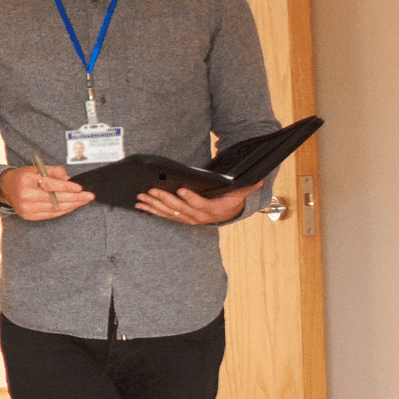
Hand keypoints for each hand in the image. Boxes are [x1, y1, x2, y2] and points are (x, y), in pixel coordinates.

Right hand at [0, 165, 93, 221]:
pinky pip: (50, 215)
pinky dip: (64, 210)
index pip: (49, 185)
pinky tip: (73, 206)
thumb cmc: (23, 177)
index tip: (80, 188)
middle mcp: (25, 195)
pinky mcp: (29, 216)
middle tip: (89, 196)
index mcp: (27, 180)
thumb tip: (70, 180)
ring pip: (55, 208)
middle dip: (75, 198)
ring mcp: (26, 208)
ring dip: (72, 205)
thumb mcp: (37, 168)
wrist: (5, 188)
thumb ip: (55, 172)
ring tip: (84, 201)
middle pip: (55, 199)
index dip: (66, 187)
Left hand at [136, 183, 259, 225]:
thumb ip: (247, 187)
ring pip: (168, 212)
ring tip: (140, 197)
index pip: (200, 204)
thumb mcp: (240, 193)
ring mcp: (187, 218)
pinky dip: (151, 210)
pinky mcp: (179, 218)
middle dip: (164, 199)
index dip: (190, 198)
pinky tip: (140, 205)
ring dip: (153, 205)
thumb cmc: (230, 200)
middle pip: (179, 208)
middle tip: (151, 190)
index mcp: (211, 210)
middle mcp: (197, 217)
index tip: (181, 190)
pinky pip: (163, 215)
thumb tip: (258, 180)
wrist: (226, 214)